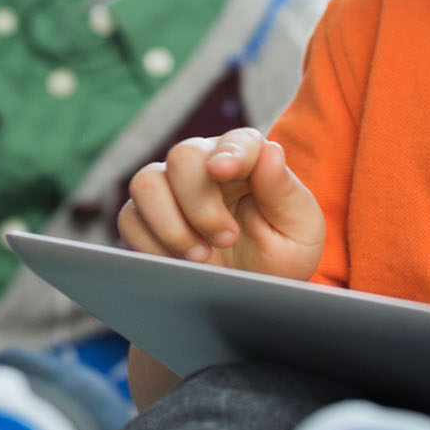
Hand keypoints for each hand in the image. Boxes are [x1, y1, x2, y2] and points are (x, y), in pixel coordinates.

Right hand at [117, 127, 323, 279]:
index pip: (237, 141)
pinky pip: (130, 219)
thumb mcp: (300, 228)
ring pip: (146, 183)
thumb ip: (284, 191)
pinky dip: (151, 245)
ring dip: (170, 225)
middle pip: (183, 157)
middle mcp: (205, 164)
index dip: (228, 151)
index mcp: (249, 160)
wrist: (254, 288)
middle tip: (225, 240)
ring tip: (199, 257)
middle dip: (200, 204)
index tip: (222, 170)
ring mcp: (170, 188)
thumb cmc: (281, 254)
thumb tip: (270, 151)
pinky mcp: (146, 216)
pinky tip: (178, 263)